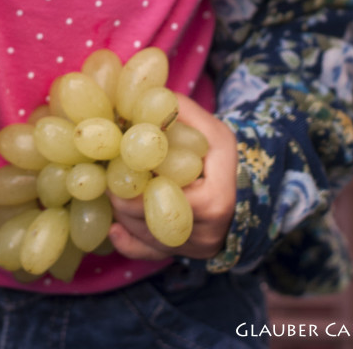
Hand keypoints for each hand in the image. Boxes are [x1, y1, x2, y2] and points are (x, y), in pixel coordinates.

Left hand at [108, 94, 236, 260]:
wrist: (246, 194)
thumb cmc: (226, 160)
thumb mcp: (215, 132)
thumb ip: (182, 113)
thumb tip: (146, 94)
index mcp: (214, 200)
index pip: (167, 196)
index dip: (138, 181)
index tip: (117, 163)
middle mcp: (206, 233)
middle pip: (152, 221)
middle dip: (125, 199)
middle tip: (106, 177)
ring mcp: (195, 249)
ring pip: (148, 238)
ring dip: (125, 215)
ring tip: (109, 190)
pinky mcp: (186, 257)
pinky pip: (152, 256)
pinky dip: (130, 243)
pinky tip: (113, 230)